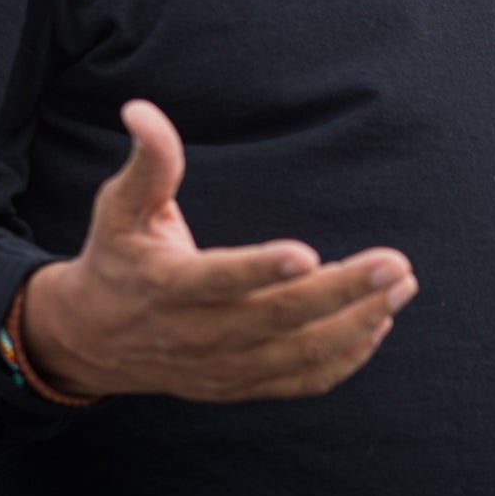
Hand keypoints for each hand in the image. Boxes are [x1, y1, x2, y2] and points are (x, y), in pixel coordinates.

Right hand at [21, 99, 417, 401]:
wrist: (93, 341)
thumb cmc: (118, 256)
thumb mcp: (122, 206)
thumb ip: (147, 161)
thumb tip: (140, 110)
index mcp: (168, 287)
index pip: (219, 281)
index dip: (261, 271)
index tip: (308, 253)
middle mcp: (198, 335)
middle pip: (278, 319)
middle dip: (342, 292)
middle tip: (394, 264)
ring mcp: (222, 367)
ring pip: (298, 354)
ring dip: (356, 324)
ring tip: (401, 287)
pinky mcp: (239, 385)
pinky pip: (300, 382)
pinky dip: (343, 360)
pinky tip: (378, 327)